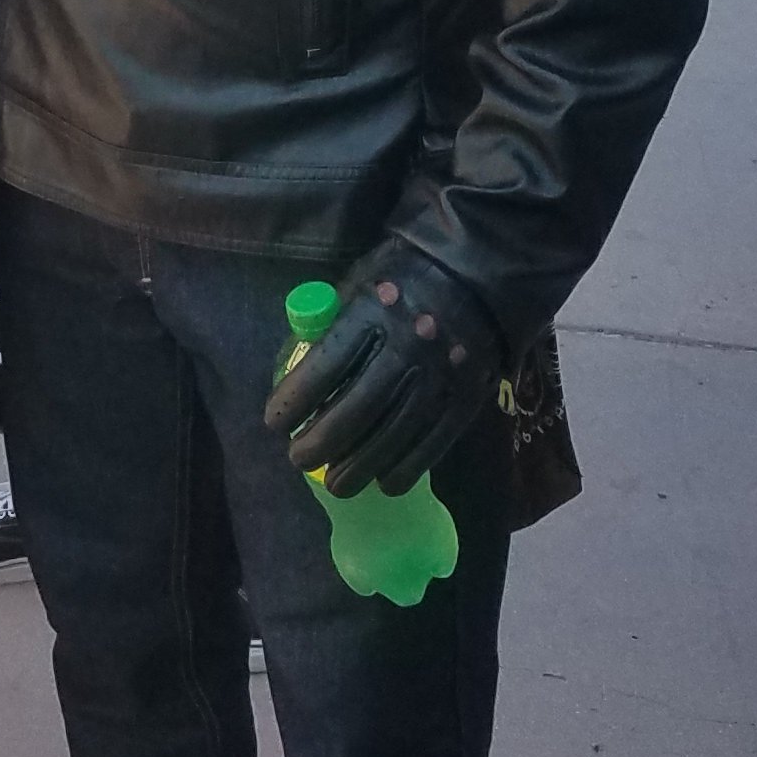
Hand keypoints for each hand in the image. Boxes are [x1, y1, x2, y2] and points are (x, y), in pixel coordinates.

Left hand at [263, 242, 502, 497]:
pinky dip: (406, 468)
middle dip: (321, 442)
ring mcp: (440, 376)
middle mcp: (407, 348)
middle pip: (357, 409)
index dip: (294, 400)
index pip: (325, 366)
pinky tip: (384, 481)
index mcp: (374, 313)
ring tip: (335, 484)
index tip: (274, 423)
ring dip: (359, 466)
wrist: (482, 271)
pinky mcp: (466, 397)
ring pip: (393, 435)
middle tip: (299, 459)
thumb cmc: (406, 275)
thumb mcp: (361, 282)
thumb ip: (334, 323)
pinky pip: (433, 443)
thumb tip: (299, 368)